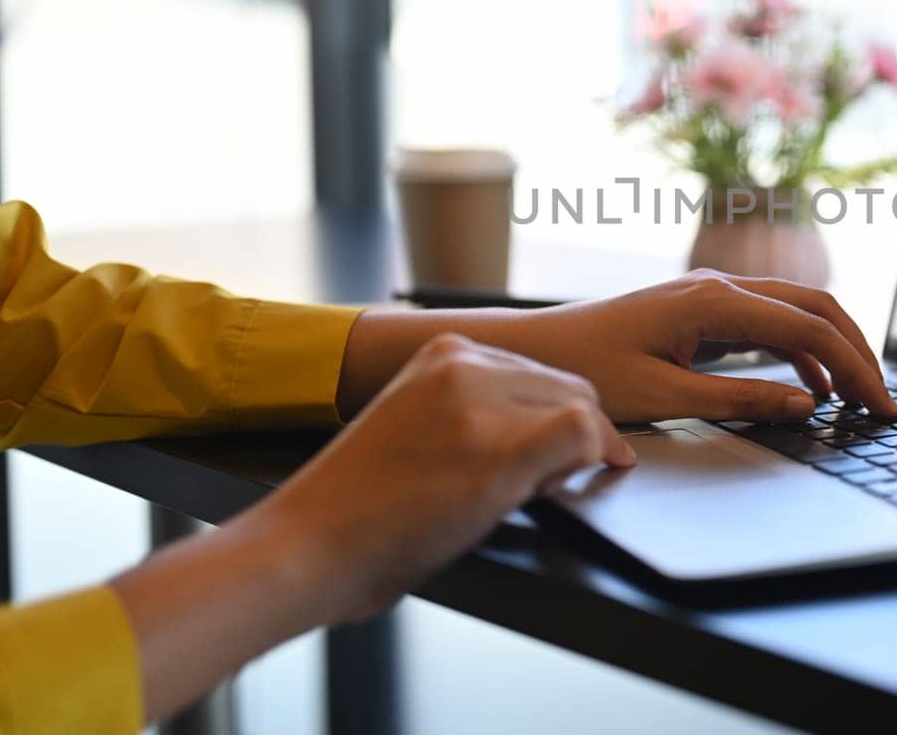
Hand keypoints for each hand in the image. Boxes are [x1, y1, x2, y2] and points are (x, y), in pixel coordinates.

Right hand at [268, 333, 632, 621]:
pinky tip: (549, 490)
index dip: (553, 421)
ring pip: (583, 412)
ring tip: (521, 493)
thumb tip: (546, 421)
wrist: (306, 545)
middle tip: (537, 485)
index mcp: (446, 351)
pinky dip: (589, 460)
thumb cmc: (357, 503)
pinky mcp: (497, 453)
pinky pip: (584, 435)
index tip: (547, 459)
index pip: (542, 375)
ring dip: (572, 458)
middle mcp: (466, 364)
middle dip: (572, 438)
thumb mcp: (415, 418)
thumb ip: (472, 405)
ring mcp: (481, 406)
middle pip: (571, 390)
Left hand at [486, 270, 896, 421]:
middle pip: (816, 307)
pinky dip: (801, 351)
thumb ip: (739, 401)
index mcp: (713, 301)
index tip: (881, 407)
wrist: (532, 351)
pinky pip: (769, 324)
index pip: (811, 329)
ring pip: (797, 311)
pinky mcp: (702, 312)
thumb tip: (805, 405)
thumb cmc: (585, 371)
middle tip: (884, 402)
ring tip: (860, 398)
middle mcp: (719, 286)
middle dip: (859, 353)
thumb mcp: (664, 398)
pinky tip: (813, 387)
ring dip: (834, 350)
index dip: (856, 369)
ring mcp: (711, 295)